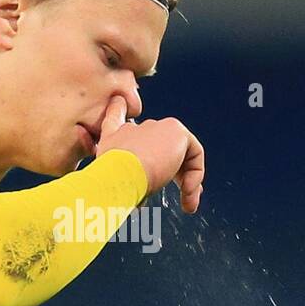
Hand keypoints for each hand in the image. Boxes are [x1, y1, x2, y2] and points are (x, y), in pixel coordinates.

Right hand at [95, 95, 204, 212]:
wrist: (117, 176)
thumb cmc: (109, 185)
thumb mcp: (110, 180)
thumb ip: (119, 182)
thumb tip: (126, 198)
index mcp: (115, 136)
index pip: (116, 117)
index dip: (117, 110)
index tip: (117, 101)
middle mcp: (136, 128)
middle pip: (160, 146)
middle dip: (175, 172)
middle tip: (184, 195)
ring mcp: (157, 127)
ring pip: (180, 153)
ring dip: (187, 180)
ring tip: (188, 204)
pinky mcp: (176, 132)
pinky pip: (194, 154)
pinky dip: (195, 176)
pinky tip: (187, 194)